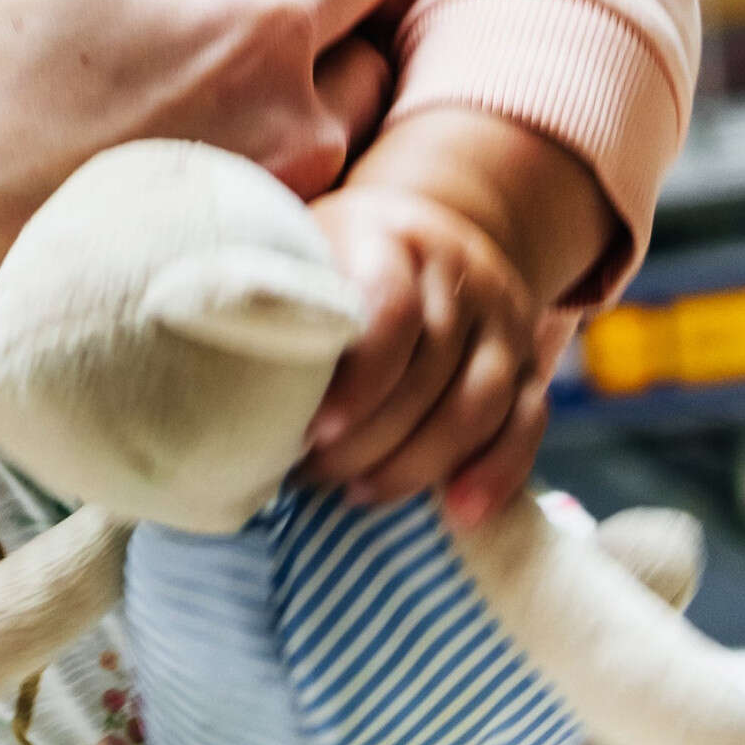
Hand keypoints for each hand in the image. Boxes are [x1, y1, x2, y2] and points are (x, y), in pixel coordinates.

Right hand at [0, 0, 392, 212]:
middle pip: (363, 64)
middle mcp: (296, 129)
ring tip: (183, 125)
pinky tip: (166, 206)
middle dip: (309, 45)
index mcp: (261, 24)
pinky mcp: (240, 305)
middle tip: (206, 47)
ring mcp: (273, 224)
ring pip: (332, 154)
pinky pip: (293, 240)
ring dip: (285, 131)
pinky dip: (253, 216)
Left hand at [297, 180, 550, 522]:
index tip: (313, 432)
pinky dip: (498, 471)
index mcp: (393, 239)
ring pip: (480, 402)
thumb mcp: (307, 251)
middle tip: (314, 475)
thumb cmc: (338, 260)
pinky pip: (529, 423)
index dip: (358, 380)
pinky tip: (460, 512)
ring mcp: (503, 318)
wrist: (429, 232)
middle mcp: (460, 272)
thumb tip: (213, 379)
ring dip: (419, 462)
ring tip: (359, 493)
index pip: (392, 309)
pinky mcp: (531, 362)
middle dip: (372, 438)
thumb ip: (280, 300)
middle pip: (432, 369)